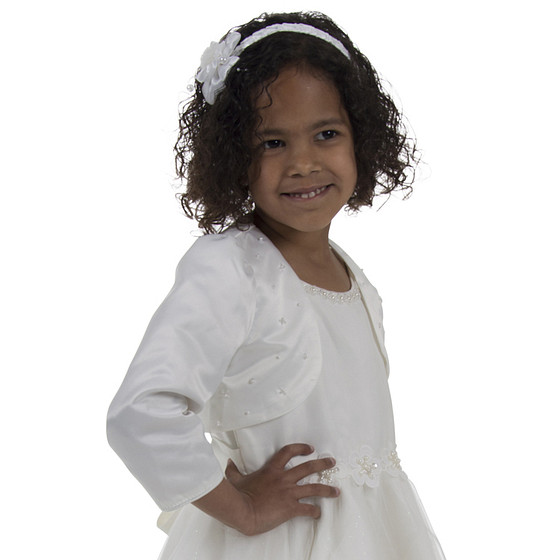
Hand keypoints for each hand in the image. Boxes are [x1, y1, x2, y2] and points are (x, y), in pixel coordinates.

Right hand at [225, 443, 339, 535]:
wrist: (243, 512)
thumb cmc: (239, 496)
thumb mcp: (235, 479)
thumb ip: (233, 470)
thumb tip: (227, 462)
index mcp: (272, 469)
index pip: (288, 452)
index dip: (301, 448)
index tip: (310, 448)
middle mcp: (284, 478)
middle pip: (308, 467)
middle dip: (322, 464)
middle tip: (332, 462)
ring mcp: (289, 492)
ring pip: (314, 487)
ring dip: (327, 489)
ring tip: (337, 491)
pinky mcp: (291, 507)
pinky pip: (307, 509)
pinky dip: (315, 511)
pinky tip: (319, 514)